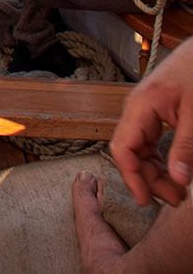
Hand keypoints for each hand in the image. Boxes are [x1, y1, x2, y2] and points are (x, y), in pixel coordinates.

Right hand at [110, 38, 192, 206]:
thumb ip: (185, 147)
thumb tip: (179, 179)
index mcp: (139, 107)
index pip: (122, 148)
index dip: (131, 177)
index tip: (145, 200)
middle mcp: (135, 111)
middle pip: (130, 154)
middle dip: (149, 180)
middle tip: (177, 199)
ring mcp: (142, 113)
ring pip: (139, 152)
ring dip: (155, 173)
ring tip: (179, 191)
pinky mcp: (152, 116)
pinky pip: (148, 144)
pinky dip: (159, 161)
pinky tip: (174, 172)